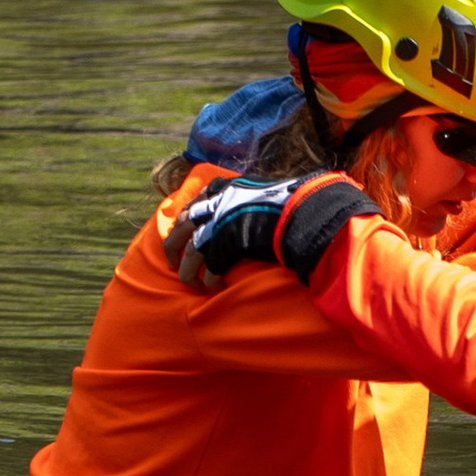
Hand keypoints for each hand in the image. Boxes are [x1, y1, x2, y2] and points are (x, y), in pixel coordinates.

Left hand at [176, 177, 297, 285]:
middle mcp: (218, 202)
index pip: (196, 200)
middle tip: (170, 260)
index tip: (181, 228)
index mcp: (227, 187)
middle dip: (173, 244)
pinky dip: (210, 279)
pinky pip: (211, 267)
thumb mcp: (267, 191)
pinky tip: (214, 288)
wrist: (305, 211)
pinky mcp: (228, 244)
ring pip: (192, 250)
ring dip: (188, 270)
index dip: (186, 217)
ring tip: (191, 284)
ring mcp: (220, 223)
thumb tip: (255, 205)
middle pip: (183, 224)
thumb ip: (252, 198)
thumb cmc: (295, 203)